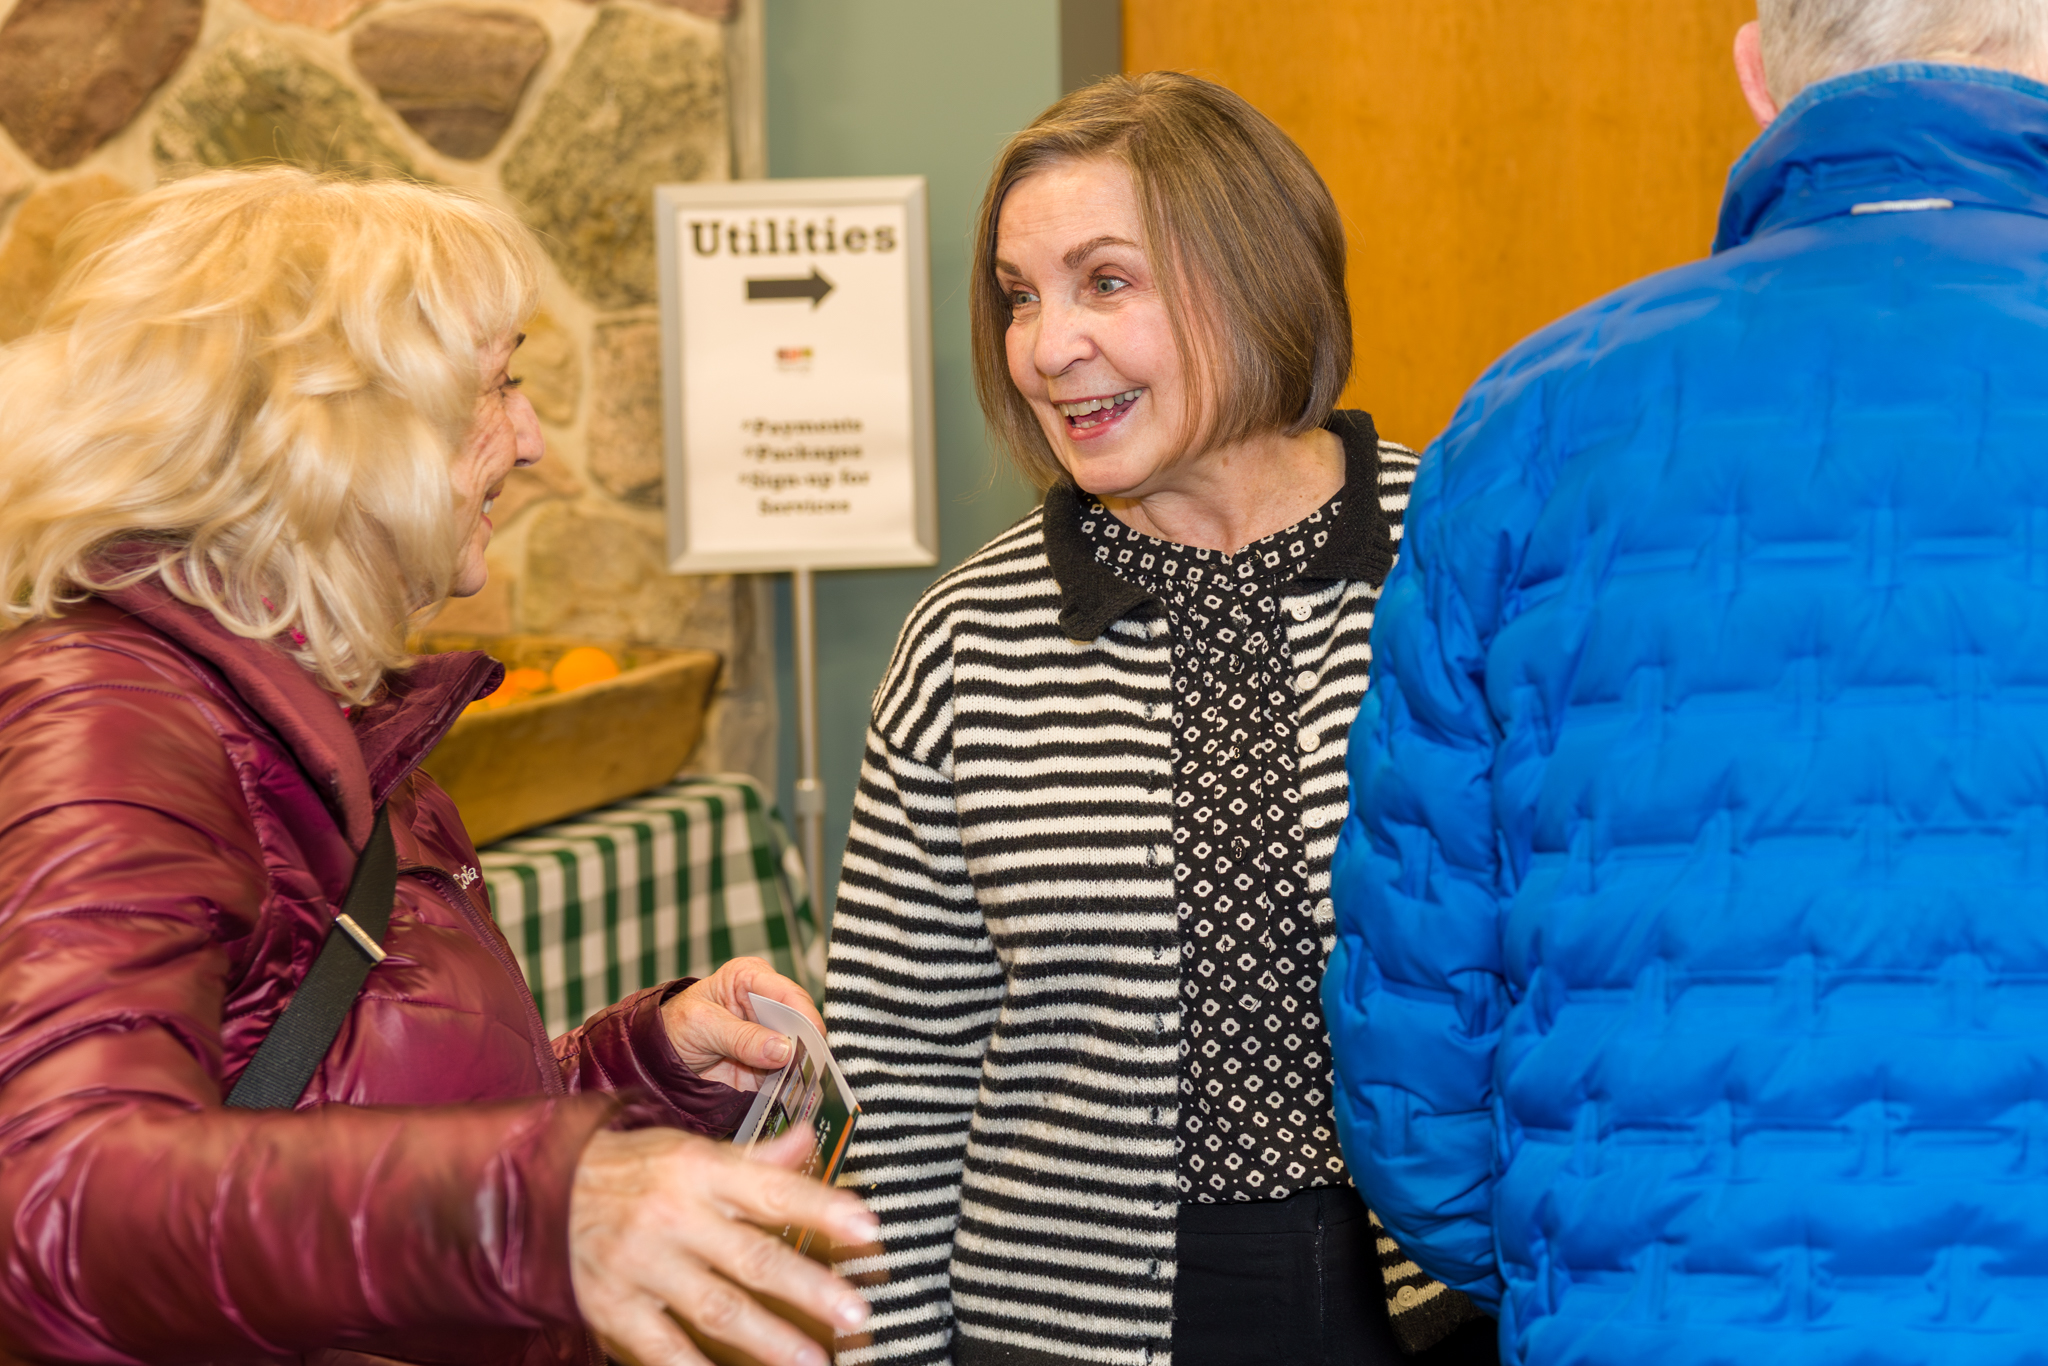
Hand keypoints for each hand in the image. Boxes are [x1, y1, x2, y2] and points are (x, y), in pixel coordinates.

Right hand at [570, 1124, 876, 1365]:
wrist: (537, 1192)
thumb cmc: (630, 1171)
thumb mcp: (691, 1150)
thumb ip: (755, 1159)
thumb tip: (812, 1138)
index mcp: (698, 1170)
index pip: (772, 1190)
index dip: (822, 1208)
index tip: (869, 1227)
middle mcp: (673, 1217)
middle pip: (752, 1257)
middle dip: (809, 1287)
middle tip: (856, 1310)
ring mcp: (641, 1266)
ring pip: (717, 1308)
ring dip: (771, 1339)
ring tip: (814, 1362)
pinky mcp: (613, 1307)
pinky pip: (662, 1347)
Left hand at [661, 957, 822, 1090]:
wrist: (659, 1061)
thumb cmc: (675, 1027)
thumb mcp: (703, 1025)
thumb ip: (742, 1037)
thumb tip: (782, 1050)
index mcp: (750, 978)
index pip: (787, 992)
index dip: (803, 1014)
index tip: (811, 1038)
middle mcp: (767, 1003)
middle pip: (801, 1021)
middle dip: (804, 1042)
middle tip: (806, 1064)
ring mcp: (771, 1035)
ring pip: (800, 1049)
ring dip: (801, 1065)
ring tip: (800, 1079)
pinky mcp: (770, 1063)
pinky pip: (789, 1073)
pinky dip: (792, 1082)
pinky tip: (793, 1089)